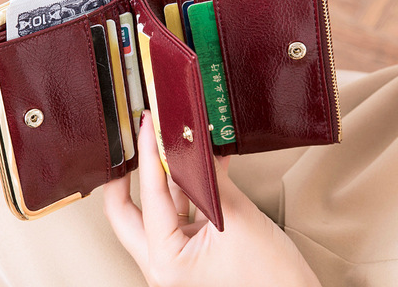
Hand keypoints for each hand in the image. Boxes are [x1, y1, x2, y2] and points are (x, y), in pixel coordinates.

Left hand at [103, 111, 320, 286]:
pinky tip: (203, 160)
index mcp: (166, 261)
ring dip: (165, 173)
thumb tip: (194, 144)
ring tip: (171, 142)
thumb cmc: (270, 277)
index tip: (149, 127)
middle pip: (127, 211)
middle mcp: (163, 261)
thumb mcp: (238, 218)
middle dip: (127, 175)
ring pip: (156, 206)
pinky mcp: (190, 246)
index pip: (150, 197)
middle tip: (131, 144)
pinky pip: (182, 208)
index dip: (150, 155)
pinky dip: (191, 183)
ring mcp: (176, 254)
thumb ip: (210, 178)